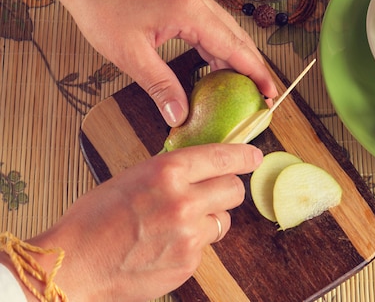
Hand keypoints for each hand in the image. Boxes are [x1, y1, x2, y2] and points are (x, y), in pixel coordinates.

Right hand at [25, 144, 262, 300]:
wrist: (73, 264)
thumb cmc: (94, 219)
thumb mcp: (133, 178)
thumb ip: (171, 173)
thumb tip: (201, 169)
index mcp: (167, 171)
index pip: (222, 158)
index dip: (243, 156)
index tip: (254, 157)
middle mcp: (183, 201)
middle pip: (233, 190)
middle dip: (225, 190)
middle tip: (212, 193)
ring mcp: (189, 235)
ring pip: (222, 221)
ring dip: (208, 220)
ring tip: (175, 225)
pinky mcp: (188, 262)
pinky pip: (205, 246)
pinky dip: (191, 244)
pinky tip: (163, 246)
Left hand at [44, 0, 276, 126]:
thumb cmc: (103, 7)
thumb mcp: (131, 55)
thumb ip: (160, 86)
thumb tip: (179, 115)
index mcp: (191, 12)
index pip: (235, 48)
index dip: (257, 74)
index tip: (271, 94)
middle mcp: (199, 1)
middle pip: (239, 39)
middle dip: (254, 69)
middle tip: (263, 97)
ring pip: (228, 33)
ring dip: (238, 59)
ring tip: (245, 87)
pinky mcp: (185, 0)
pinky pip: (213, 27)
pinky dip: (221, 48)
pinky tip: (218, 66)